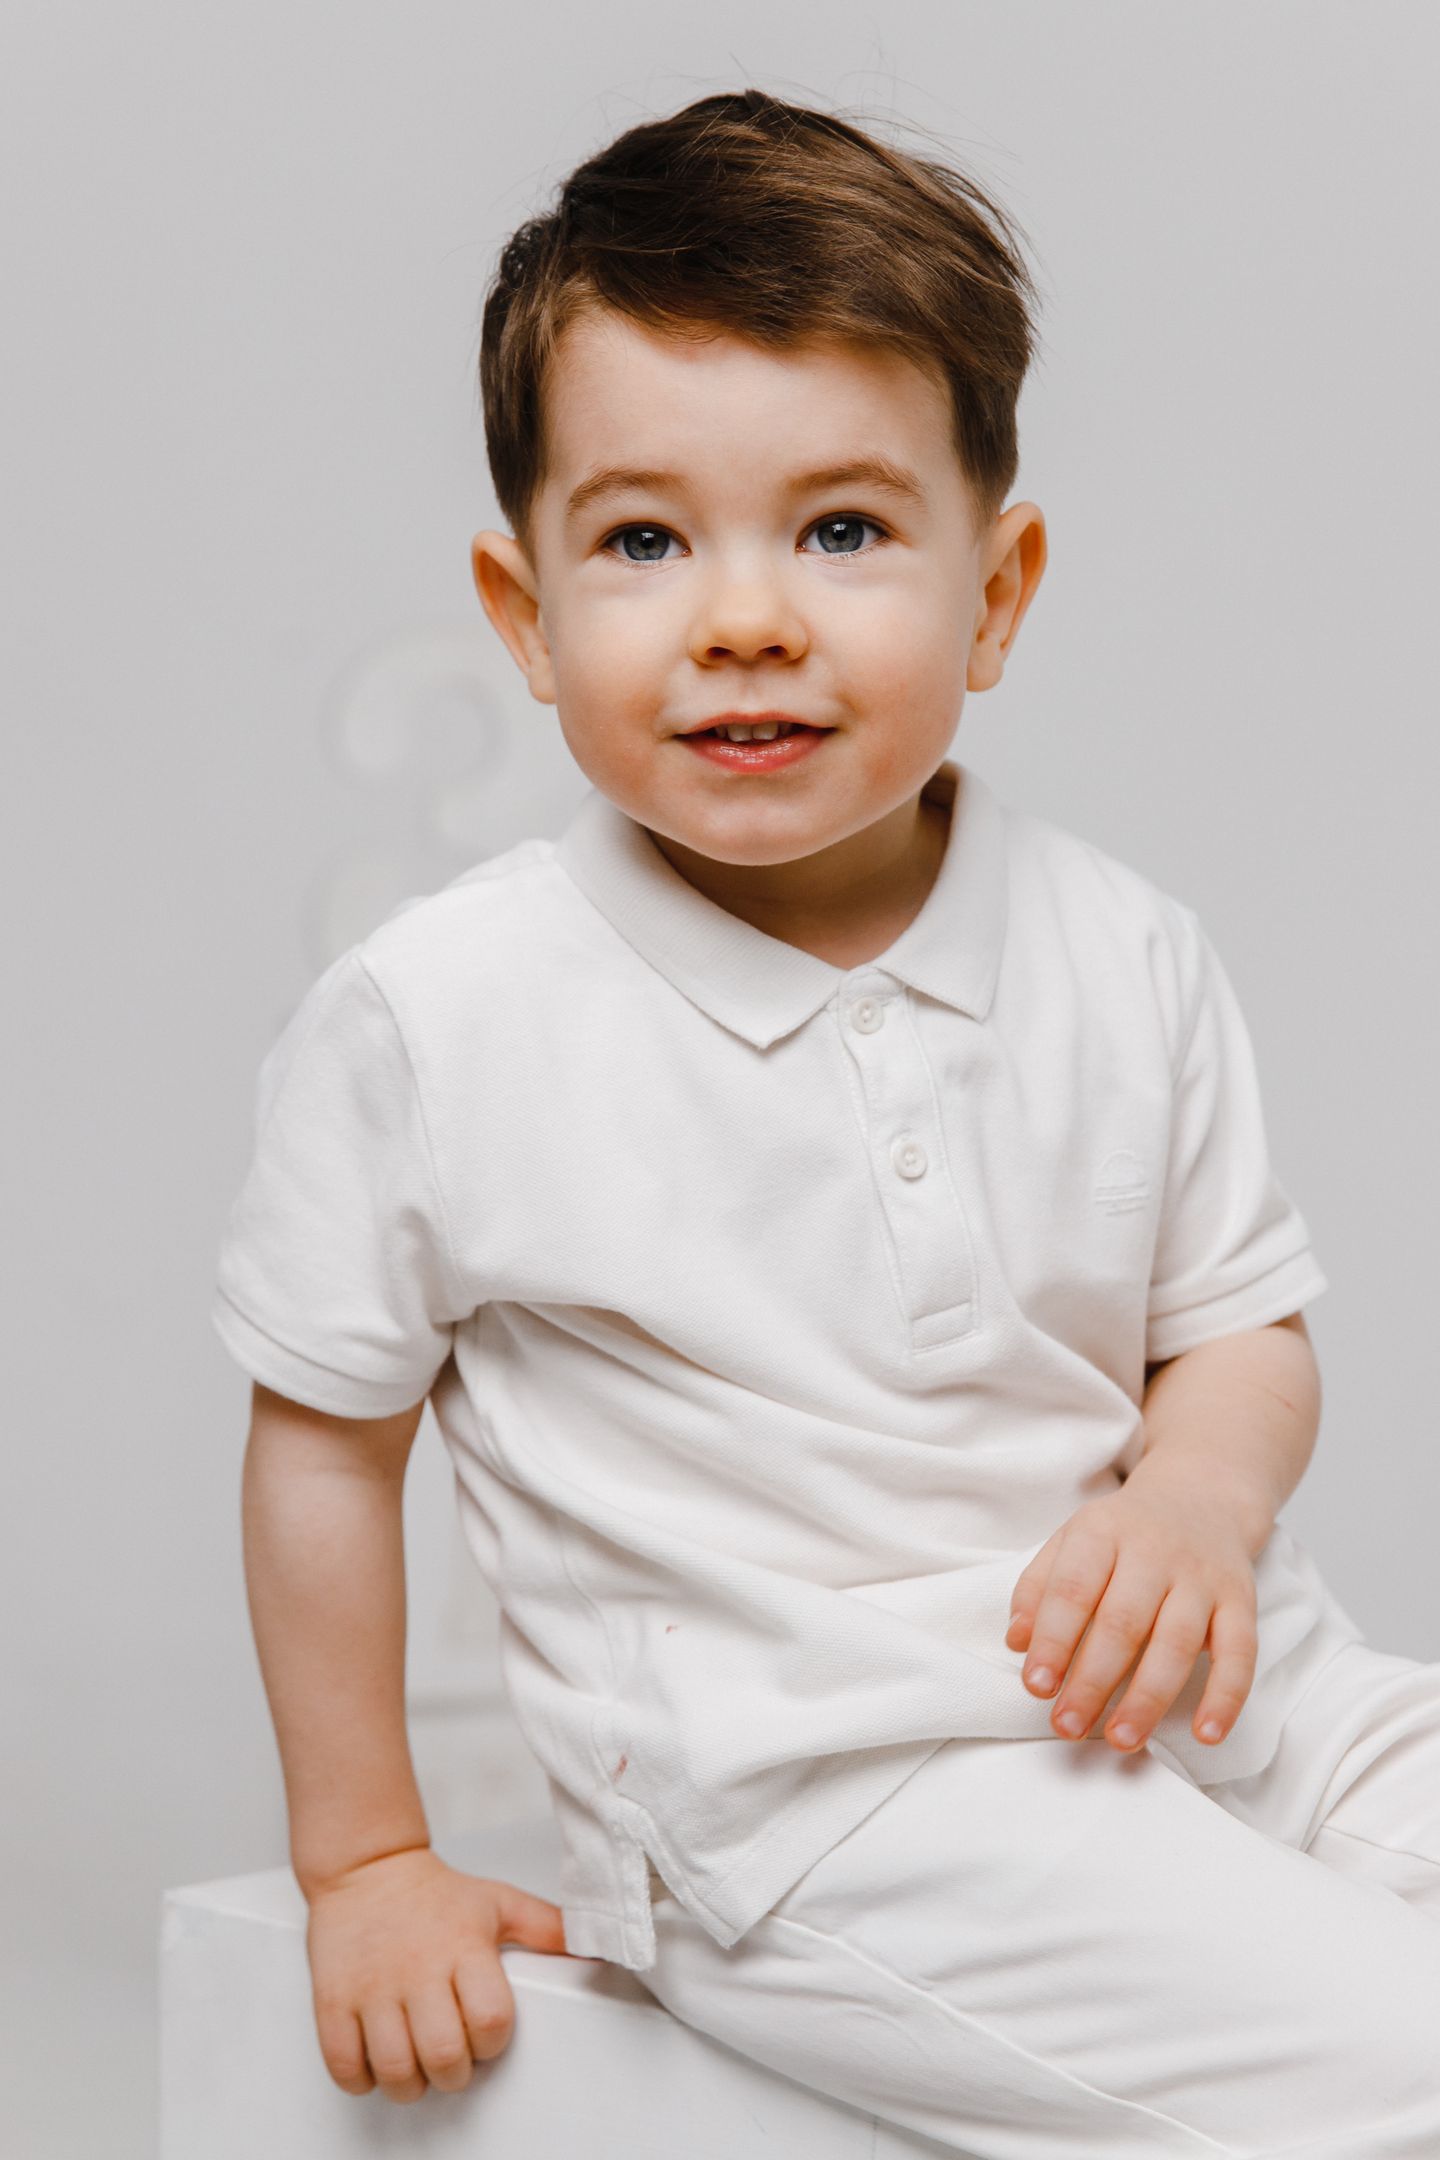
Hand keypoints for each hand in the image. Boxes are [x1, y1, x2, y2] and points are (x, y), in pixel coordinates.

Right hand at [304, 1844, 577, 2102]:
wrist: (367, 1868)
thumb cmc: (437, 1895)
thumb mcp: (497, 1902)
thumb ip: (545, 1927)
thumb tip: (594, 1949)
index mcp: (463, 1947)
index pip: (491, 2019)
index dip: (493, 2040)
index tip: (486, 2033)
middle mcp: (417, 1969)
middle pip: (444, 2054)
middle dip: (454, 2073)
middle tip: (451, 2058)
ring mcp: (372, 1987)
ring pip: (395, 2069)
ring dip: (410, 2083)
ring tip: (415, 2064)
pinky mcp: (333, 1999)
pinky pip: (345, 2065)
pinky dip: (362, 2079)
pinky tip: (375, 2059)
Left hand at [1004, 1466, 1258, 1754]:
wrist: (1200, 1496)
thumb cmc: (1123, 1534)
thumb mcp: (1072, 1541)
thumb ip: (1038, 1588)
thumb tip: (1017, 1642)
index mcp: (1103, 1532)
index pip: (1073, 1589)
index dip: (1053, 1640)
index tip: (1036, 1686)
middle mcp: (1154, 1551)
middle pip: (1122, 1621)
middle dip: (1092, 1680)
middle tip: (1068, 1726)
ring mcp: (1201, 1577)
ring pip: (1176, 1642)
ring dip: (1148, 1698)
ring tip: (1120, 1739)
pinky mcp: (1240, 1600)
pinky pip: (1240, 1652)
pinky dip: (1226, 1696)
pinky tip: (1207, 1735)